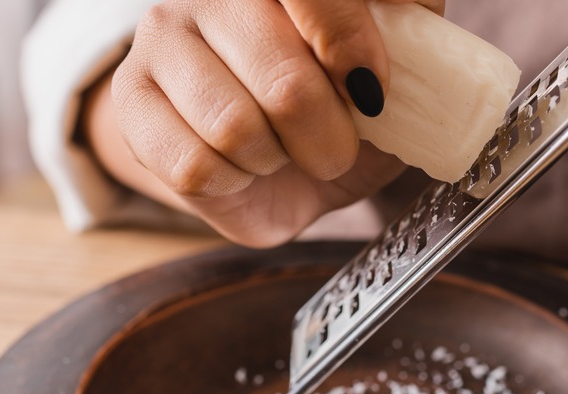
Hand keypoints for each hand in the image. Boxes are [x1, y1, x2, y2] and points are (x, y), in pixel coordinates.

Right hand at [86, 0, 443, 246]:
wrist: (259, 154)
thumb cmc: (327, 108)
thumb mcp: (384, 68)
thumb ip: (411, 39)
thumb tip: (435, 36)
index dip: (352, 48)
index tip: (372, 92)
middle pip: (284, 81)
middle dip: (328, 136)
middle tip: (336, 144)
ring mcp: (160, 44)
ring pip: (235, 127)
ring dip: (279, 159)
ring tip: (283, 150)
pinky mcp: (132, 105)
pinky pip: (194, 166)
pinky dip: (236, 182)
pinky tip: (242, 164)